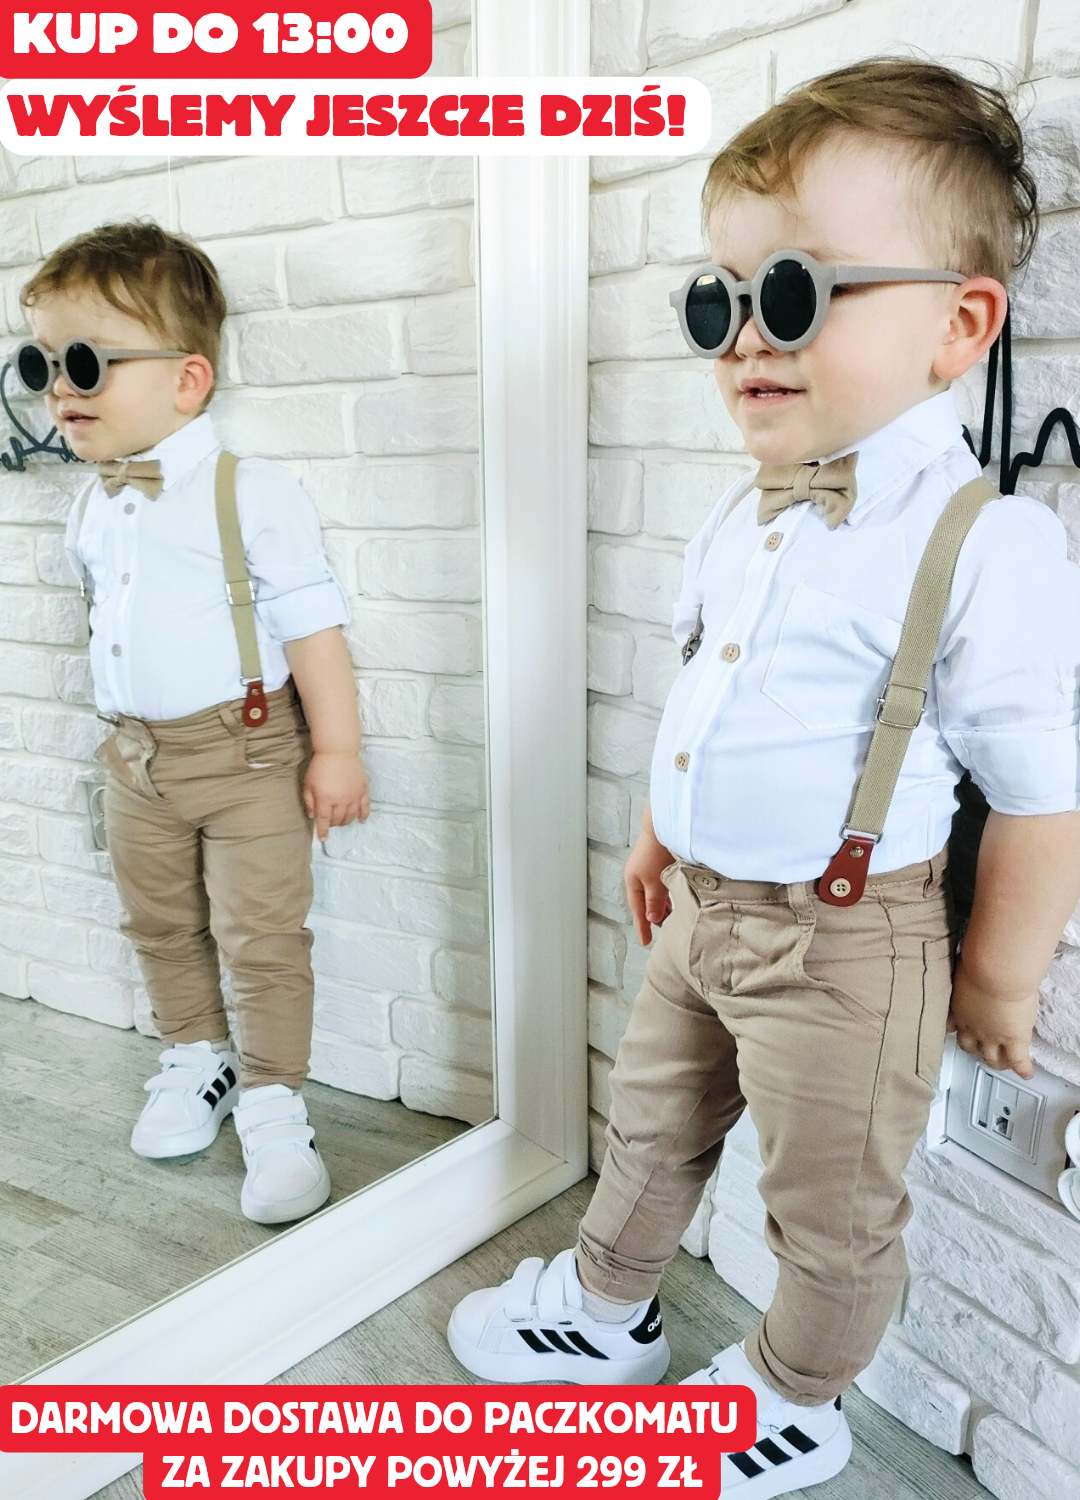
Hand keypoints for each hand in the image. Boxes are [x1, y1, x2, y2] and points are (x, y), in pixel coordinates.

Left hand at [303, 752, 370, 840]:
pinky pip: (365, 807)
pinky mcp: (363, 790)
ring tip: (341, 821)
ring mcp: (353, 796)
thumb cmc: (320, 766)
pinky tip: (361, 820)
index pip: (324, 820)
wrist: (338, 751)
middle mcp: (341, 800)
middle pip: (338, 819)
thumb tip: (312, 816)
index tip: (323, 838)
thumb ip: (309, 801)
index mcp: (325, 799)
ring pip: (351, 816)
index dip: (323, 831)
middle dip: (333, 823)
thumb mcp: (308, 784)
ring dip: (346, 821)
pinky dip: (364, 815)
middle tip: (330, 822)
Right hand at [624, 824, 674, 945]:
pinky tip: (673, 898)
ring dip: (660, 906)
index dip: (642, 927)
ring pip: (653, 894)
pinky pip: (660, 885)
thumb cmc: (656, 853)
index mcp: (632, 882)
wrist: (662, 825)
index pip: (637, 910)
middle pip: (644, 902)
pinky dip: (665, 895)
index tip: (645, 942)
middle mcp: (637, 876)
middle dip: (651, 917)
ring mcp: (647, 868)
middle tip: (661, 931)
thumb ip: (654, 902)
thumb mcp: (655, 882)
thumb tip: (651, 918)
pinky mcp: (658, 861)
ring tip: (670, 917)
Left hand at [947, 957, 1038, 1079]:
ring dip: (997, 1062)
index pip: (953, 1026)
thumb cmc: (978, 962)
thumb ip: (965, 973)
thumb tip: (967, 964)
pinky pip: (1018, 1061)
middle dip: (975, 1049)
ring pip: (992, 1058)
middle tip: (980, 1049)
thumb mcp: (964, 968)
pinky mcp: (1014, 1040)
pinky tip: (1026, 1073)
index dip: (959, 1029)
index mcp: (958, 1008)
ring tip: (1002, 1063)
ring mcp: (993, 1036)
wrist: (996, 972)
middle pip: (969, 1046)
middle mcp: (972, 1027)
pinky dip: (1022, 1069)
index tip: (960, 1029)